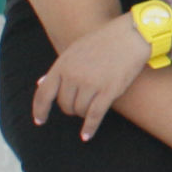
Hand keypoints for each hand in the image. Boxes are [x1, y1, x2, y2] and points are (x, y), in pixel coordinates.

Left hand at [32, 13, 153, 138]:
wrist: (132, 35)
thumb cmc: (104, 41)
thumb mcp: (76, 50)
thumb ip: (59, 68)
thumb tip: (40, 83)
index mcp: (62, 65)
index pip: (43, 94)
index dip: (40, 110)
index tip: (40, 120)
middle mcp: (73, 76)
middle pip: (64, 104)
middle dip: (70, 107)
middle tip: (80, 103)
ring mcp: (91, 84)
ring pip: (79, 110)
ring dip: (83, 112)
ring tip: (91, 106)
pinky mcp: (108, 91)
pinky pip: (94, 115)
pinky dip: (89, 128)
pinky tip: (87, 136)